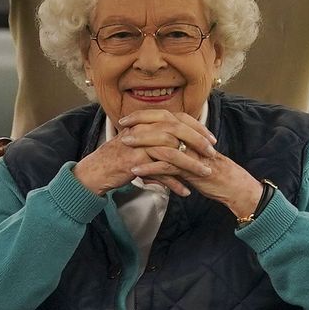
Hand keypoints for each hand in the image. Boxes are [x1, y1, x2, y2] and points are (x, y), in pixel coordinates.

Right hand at [74, 110, 216, 195]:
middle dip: (198, 141)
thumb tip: (180, 142)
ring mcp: (139, 144)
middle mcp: (144, 128)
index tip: (210, 138)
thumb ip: (159, 139)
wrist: (97, 170)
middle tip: (212, 152)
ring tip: (205, 173)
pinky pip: (161, 171)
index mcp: (147, 121)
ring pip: (172, 151)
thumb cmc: (119, 158)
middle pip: (178, 130)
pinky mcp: (136, 161)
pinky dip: (174, 182)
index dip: (196, 127)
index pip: (177, 118)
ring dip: (191, 163)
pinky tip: (185, 191)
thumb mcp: (140, 142)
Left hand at [119, 110, 261, 216]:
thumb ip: (174, 147)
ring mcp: (190, 151)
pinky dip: (150, 168)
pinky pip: (167, 166)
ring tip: (125, 144)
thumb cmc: (208, 169)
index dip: (144, 115)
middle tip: (122, 127)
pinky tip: (136, 171)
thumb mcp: (189, 153)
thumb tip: (154, 145)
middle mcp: (190, 137)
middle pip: (161, 123)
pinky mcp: (190, 168)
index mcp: (189, 131)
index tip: (126, 118)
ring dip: (142, 142)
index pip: (163, 116)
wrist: (228, 183)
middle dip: (139, 124)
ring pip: (163, 142)